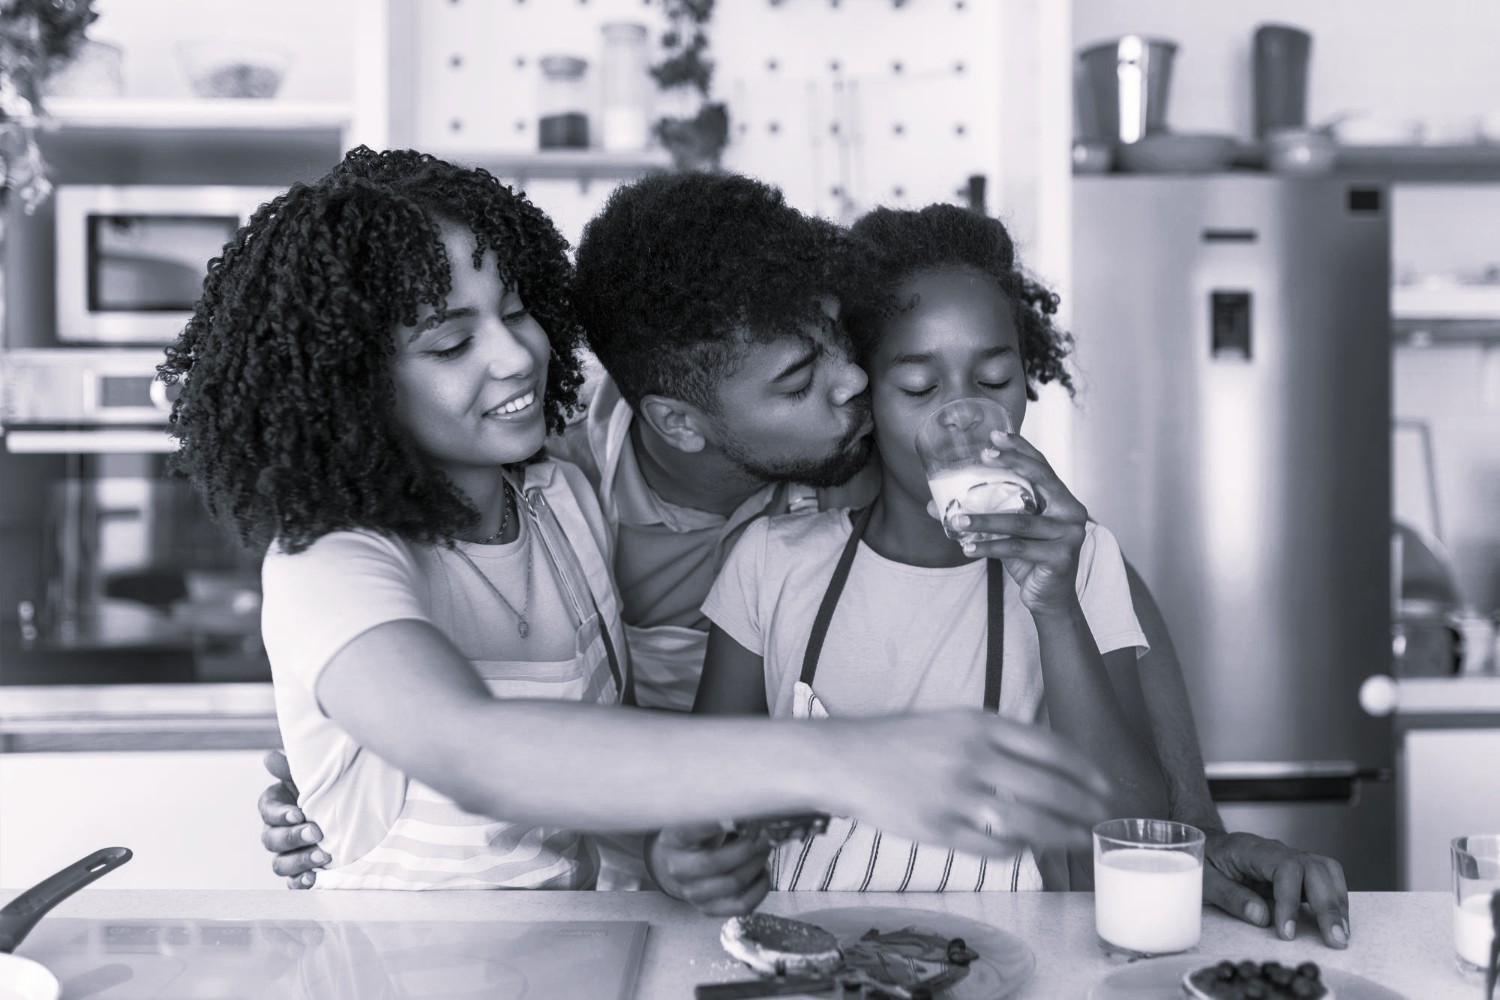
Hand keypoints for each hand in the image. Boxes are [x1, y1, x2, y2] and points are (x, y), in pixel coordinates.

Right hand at [258, 749, 327, 888]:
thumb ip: (289, 769)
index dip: (280, 814)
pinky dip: (300, 882)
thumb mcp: (311, 777)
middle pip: (272, 840)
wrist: (347, 810)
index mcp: (275, 806)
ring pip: (280, 864)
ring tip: (323, 857)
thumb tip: (268, 757)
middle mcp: (275, 832)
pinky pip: (293, 883)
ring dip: (300, 861)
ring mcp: (286, 855)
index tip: (299, 813)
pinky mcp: (300, 873)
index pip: (267, 811)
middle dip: (293, 837)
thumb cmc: (325, 791)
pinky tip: (314, 879)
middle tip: (317, 833)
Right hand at [648, 822, 770, 915]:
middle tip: (765, 831)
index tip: (739, 814)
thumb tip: (749, 803)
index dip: (715, 824)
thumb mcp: (694, 818)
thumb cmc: (693, 836)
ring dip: (757, 863)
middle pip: (714, 862)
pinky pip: (743, 905)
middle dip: (748, 846)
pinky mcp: (709, 909)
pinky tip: (763, 870)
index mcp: (671, 841)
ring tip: (765, 847)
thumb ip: (715, 810)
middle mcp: (677, 869)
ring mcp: (693, 893)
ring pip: (733, 883)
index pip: (689, 832)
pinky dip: (760, 887)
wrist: (675, 866)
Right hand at [828, 709, 1113, 858]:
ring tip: (1079, 840)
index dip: (1086, 772)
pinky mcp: (938, 830)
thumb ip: (1000, 738)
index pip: (1051, 749)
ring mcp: (955, 796)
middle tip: (1103, 819)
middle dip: (1084, 808)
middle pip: (1048, 789)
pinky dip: (1017, 851)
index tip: (1106, 786)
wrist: (845, 759)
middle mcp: (972, 758)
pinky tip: (1029, 850)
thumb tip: (1052, 763)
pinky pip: (992, 848)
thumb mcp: (954, 722)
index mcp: (979, 725)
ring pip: (1026, 823)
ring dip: (1061, 835)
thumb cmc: (902, 741)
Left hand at [948, 432, 1088, 615]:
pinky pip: (1018, 548)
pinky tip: (966, 548)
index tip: (995, 435)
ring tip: (956, 520)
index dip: (1020, 449)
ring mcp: (1069, 534)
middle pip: (1041, 480)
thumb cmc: (1028, 558)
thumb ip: (980, 514)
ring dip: (984, 519)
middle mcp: (1071, 511)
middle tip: (982, 456)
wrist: (1049, 598)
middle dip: (1011, 464)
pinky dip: (989, 546)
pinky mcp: (1060, 558)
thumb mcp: (1005, 532)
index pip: (1041, 466)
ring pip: (1020, 520)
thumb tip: (935, 506)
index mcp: (1061, 498)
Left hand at [1203, 831, 1349, 948]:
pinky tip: (1336, 923)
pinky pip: (1324, 878)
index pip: (1285, 868)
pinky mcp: (1297, 871)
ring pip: (1326, 870)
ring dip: (1337, 902)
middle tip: (1335, 939)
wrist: (1207, 846)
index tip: (1287, 932)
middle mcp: (1276, 850)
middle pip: (1314, 868)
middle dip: (1328, 905)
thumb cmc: (1205, 861)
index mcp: (1251, 848)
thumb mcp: (1205, 879)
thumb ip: (1230, 897)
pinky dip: (1335, 899)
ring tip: (1341, 934)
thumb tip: (1262, 917)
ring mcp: (1290, 858)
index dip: (1290, 901)